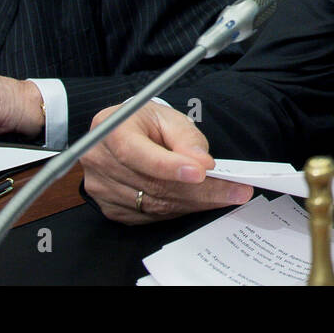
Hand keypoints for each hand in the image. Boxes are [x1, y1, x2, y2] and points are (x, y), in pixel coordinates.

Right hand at [80, 103, 252, 223]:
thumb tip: (201, 163)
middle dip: (198, 190)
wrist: (127, 133)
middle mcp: (98, 160)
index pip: (136, 153)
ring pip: (154, 204)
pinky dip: (179, 210)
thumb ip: (186, 138)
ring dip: (194, 203)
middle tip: (235, 190)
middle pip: (151, 184)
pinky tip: (201, 201)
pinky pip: (150, 215)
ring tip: (227, 195)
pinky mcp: (111, 207)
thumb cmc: (148, 122)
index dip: (169, 166)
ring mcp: (100, 187)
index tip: (201, 172)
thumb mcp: (169, 117)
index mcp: (110, 128)